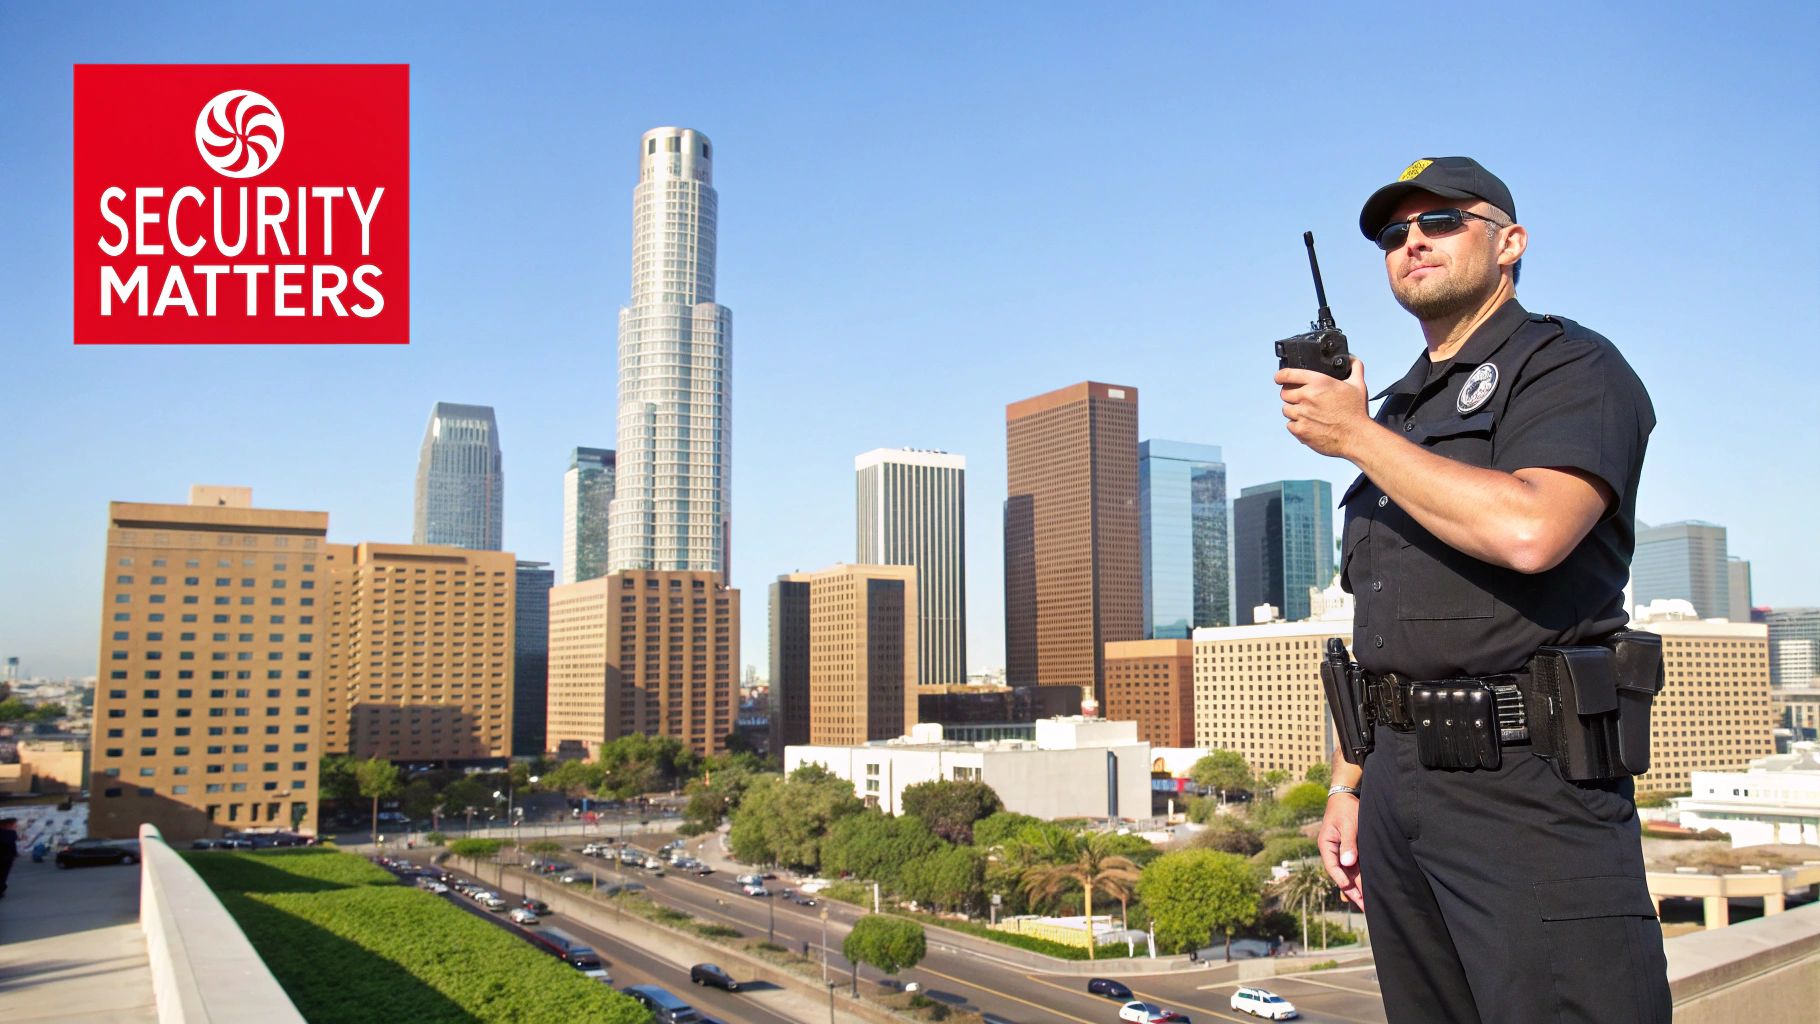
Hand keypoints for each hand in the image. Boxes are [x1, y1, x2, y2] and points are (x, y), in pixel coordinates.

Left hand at [1277, 357, 1370, 457]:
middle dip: (1291, 395)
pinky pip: (1290, 425)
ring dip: (1293, 410)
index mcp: (1318, 382)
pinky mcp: (1300, 430)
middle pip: (1284, 393)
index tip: (1279, 378)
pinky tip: (1308, 424)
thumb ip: (1354, 368)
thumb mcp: (1358, 385)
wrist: (1356, 437)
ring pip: (1286, 409)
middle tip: (1301, 399)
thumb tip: (1351, 359)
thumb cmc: (1357, 413)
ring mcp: (1302, 414)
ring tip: (1307, 413)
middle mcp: (1307, 397)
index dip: (1281, 375)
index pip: (1288, 374)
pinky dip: (1296, 425)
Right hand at [1317, 794, 1363, 909]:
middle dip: (1353, 891)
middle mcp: (1333, 851)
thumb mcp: (1348, 825)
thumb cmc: (1346, 808)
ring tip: (1368, 903)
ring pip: (1350, 873)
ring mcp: (1342, 851)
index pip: (1333, 867)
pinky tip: (1369, 888)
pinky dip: (1361, 878)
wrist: (1347, 795)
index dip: (1343, 881)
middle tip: (1364, 907)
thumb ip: (1348, 843)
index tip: (1353, 892)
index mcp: (1327, 845)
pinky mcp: (1351, 849)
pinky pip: (1355, 867)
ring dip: (1358, 887)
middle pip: (1342, 874)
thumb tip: (1347, 863)